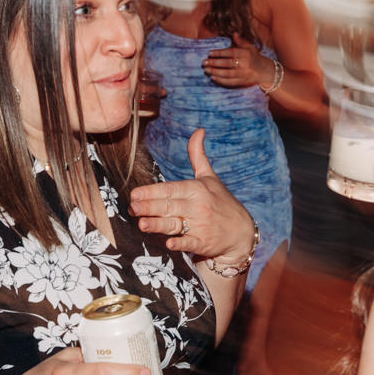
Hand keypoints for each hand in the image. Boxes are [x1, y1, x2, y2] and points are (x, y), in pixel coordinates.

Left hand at [129, 128, 255, 262]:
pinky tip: (168, 244)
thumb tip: (199, 131)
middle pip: (170, 206)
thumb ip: (198, 156)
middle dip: (149, 207)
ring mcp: (202, 225)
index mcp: (198, 189)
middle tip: (132, 208)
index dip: (152, 192)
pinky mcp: (204, 243)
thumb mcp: (210, 178)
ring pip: (175, 224)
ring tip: (142, 224)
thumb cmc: (221, 202)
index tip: (135, 194)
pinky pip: (190, 243)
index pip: (171, 189)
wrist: (241, 232)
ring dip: (158, 225)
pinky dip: (180, 243)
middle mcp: (199, 206)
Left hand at [203, 34, 268, 88]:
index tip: (209, 53)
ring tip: (206, 70)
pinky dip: (220, 80)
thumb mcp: (250, 47)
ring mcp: (243, 74)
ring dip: (215, 72)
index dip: (219, 53)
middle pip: (227, 63)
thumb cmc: (254, 57)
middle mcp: (244, 64)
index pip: (230, 53)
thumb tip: (234, 34)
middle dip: (214, 63)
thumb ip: (241, 41)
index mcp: (245, 54)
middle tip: (204, 62)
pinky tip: (213, 78)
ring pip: (227, 73)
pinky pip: (230, 82)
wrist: (264, 71)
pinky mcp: (242, 82)